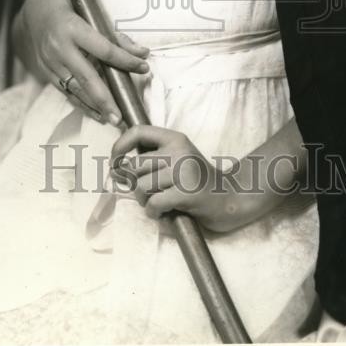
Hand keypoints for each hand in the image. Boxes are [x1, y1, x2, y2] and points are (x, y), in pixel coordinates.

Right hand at [12, 0, 149, 125]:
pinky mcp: (46, 71)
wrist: (36, 11)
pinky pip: (65, 91)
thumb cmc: (71, 8)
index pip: (104, 49)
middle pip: (86, 77)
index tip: (143, 68)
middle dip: (105, 98)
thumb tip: (142, 53)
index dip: (125, 60)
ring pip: (74, 88)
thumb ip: (116, 37)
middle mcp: (60, 47)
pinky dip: (82, 104)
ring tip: (111, 119)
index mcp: (73, 28)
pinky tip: (96, 113)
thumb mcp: (93, 15)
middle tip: (119, 116)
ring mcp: (50, 62)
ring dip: (94, 107)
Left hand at [110, 125, 281, 233]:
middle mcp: (178, 150)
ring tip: (158, 204)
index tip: (114, 162)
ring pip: (142, 186)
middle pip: (136, 166)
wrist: (231, 197)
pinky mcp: (187, 193)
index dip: (119, 146)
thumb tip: (118, 167)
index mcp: (175, 138)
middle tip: (146, 194)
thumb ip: (155, 157)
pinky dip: (153, 212)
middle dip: (134, 185)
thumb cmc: (199, 181)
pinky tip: (163, 213)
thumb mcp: (179, 158)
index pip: (138, 132)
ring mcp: (184, 171)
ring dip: (144, 201)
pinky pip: (154, 203)